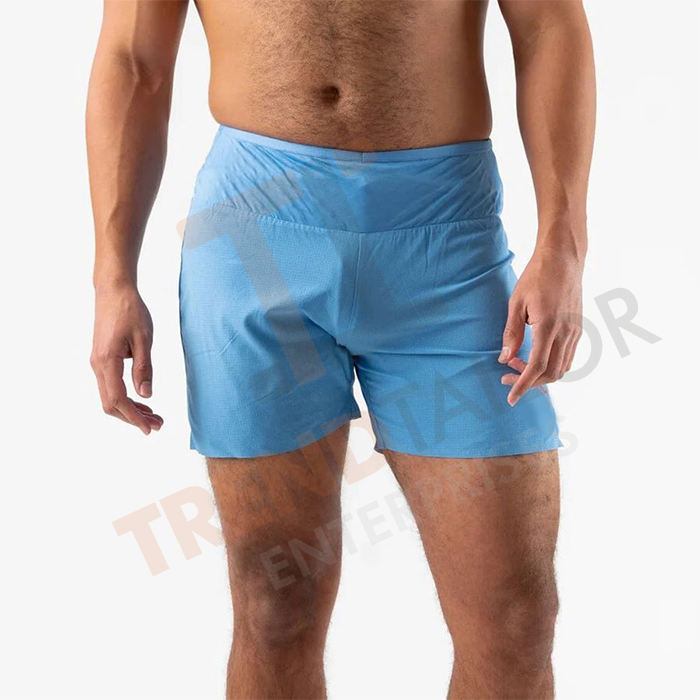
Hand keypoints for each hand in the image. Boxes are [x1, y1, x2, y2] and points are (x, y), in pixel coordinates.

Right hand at [90, 284, 162, 433]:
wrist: (113, 290)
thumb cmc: (131, 311)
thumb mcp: (144, 339)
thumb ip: (144, 368)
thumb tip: (146, 395)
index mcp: (107, 361)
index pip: (117, 400)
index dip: (134, 417)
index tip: (150, 428)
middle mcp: (97, 365)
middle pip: (111, 404)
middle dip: (134, 418)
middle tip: (159, 424)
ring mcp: (97, 362)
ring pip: (110, 396)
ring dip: (131, 409)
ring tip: (155, 416)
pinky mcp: (102, 359)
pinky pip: (110, 385)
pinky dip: (126, 398)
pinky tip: (143, 401)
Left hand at [499, 248, 582, 405]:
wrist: (564, 259)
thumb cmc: (536, 277)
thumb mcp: (516, 302)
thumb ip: (511, 333)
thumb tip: (504, 359)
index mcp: (548, 326)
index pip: (536, 367)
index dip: (522, 386)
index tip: (511, 398)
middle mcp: (565, 333)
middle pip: (550, 373)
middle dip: (528, 381)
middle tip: (506, 376)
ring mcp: (575, 332)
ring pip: (562, 368)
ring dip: (540, 374)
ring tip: (517, 363)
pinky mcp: (578, 329)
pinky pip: (568, 357)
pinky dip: (551, 365)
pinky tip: (534, 356)